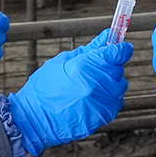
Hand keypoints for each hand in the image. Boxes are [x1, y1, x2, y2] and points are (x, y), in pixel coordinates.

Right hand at [7, 30, 131, 155]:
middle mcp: (96, 84)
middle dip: (110, 66)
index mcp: (85, 66)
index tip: (121, 47)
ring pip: (119, 87)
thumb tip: (108, 36)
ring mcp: (101, 102)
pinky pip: (116, 103)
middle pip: (118, 69)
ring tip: (90, 86)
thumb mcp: (62, 61)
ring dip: (110, 84)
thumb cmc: (43, 88)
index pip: (117, 53)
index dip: (121, 49)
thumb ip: (88, 49)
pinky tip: (92, 99)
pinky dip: (108, 99)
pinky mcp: (102, 117)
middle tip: (94, 69)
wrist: (34, 120)